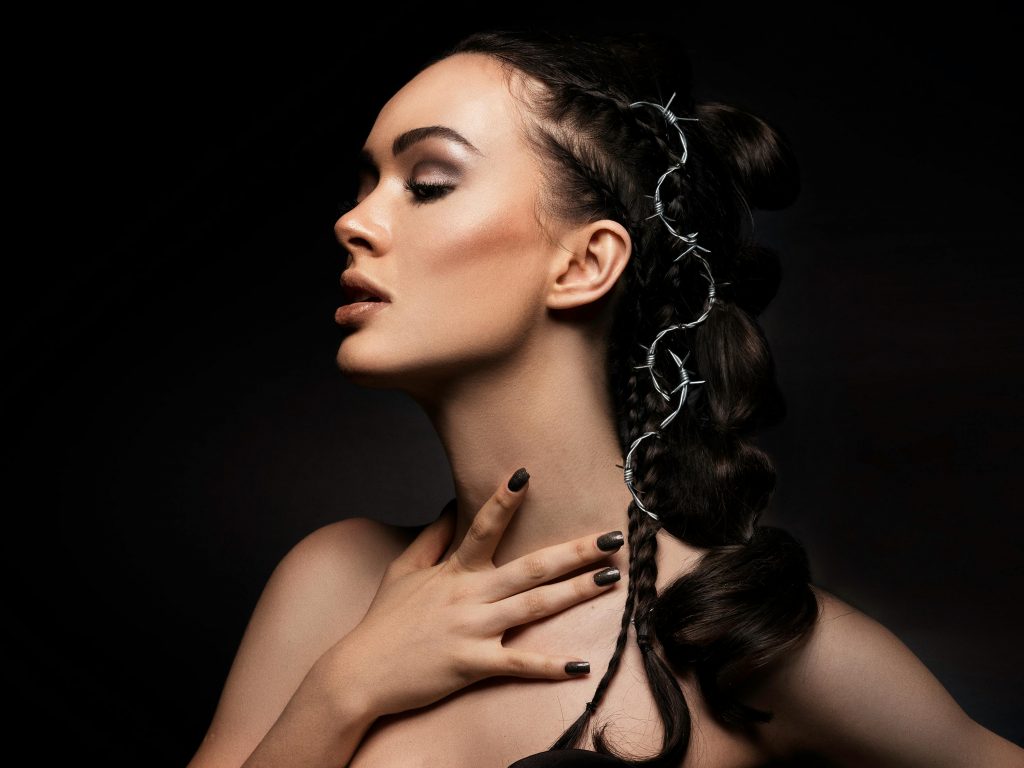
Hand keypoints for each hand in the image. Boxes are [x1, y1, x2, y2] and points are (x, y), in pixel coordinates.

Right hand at [327, 468, 623, 717]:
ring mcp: (472, 629)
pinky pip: (518, 663)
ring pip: (534, 606)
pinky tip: (582, 666)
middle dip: (574, 551)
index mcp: (453, 571)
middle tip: (613, 537)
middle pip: (530, 567)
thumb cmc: (382, 623)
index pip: (483, 526)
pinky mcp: (472, 664)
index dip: (504, 500)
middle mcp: (467, 595)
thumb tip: (451, 505)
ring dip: (575, 592)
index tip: (527, 473)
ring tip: (610, 578)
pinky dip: (550, 666)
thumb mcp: (402, 571)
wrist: (358, 673)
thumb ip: (431, 537)